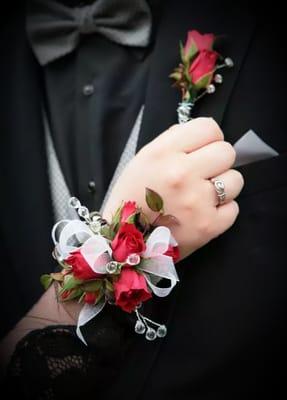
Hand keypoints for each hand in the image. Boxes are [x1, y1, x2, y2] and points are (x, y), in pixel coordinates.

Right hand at [103, 117, 243, 258]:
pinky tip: (202, 214)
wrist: (124, 240)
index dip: (207, 139)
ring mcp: (197, 201)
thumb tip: (203, 135)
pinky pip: (233, 208)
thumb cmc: (133, 197)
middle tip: (202, 174)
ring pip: (235, 180)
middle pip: (226, 152)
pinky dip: (221, 211)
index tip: (201, 150)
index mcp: (163, 153)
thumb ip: (174, 142)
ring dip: (222, 187)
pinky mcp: (209, 226)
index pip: (209, 128)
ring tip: (201, 196)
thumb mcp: (144, 159)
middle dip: (216, 162)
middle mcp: (181, 173)